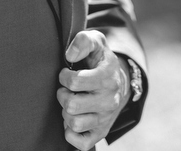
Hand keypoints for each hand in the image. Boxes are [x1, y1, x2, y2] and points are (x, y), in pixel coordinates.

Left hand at [56, 30, 129, 149]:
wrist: (118, 78)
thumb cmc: (100, 59)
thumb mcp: (96, 41)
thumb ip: (83, 41)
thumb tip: (70, 55)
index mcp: (107, 77)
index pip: (75, 82)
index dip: (64, 76)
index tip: (66, 73)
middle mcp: (109, 100)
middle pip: (72, 105)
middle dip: (62, 94)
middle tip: (66, 89)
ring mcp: (105, 118)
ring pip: (74, 123)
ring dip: (66, 112)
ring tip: (71, 102)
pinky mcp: (101, 133)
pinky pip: (81, 143)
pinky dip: (71, 133)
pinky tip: (73, 118)